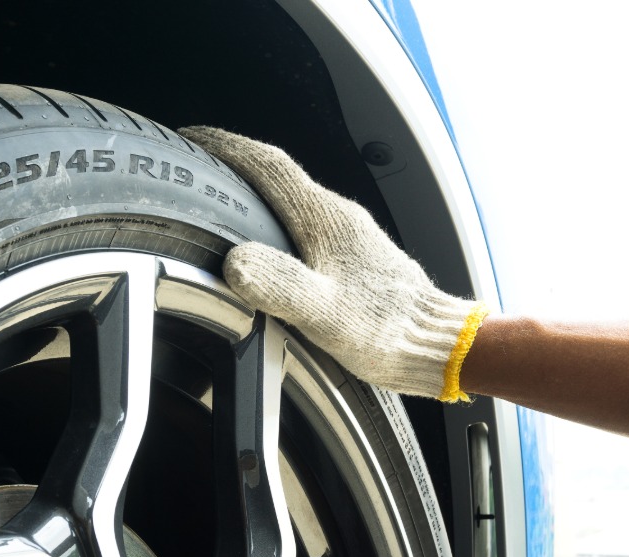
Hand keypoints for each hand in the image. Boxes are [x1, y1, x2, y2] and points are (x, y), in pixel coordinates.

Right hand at [178, 126, 487, 400]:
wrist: (436, 346)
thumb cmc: (388, 332)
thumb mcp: (324, 314)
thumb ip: (278, 286)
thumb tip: (234, 263)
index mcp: (325, 218)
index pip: (267, 164)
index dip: (224, 147)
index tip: (192, 139)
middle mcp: (338, 216)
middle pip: (277, 176)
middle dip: (234, 167)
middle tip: (198, 169)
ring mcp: (349, 234)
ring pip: (292, 200)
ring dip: (256, 194)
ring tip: (223, 204)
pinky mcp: (356, 256)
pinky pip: (307, 225)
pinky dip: (278, 223)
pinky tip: (270, 248)